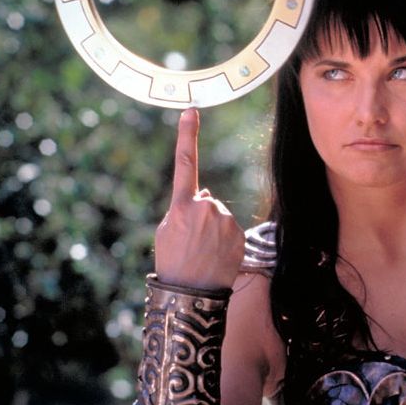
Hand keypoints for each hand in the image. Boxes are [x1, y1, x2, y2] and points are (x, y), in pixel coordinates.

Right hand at [154, 109, 244, 290]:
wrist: (191, 295)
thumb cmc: (172, 262)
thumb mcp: (167, 231)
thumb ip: (184, 208)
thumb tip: (206, 194)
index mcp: (181, 205)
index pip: (185, 163)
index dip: (187, 135)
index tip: (191, 110)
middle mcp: (205, 207)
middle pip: (205, 201)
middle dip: (200, 215)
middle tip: (191, 243)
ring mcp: (224, 220)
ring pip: (219, 217)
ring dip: (213, 230)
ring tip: (204, 253)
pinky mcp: (238, 233)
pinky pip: (230, 230)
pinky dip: (225, 240)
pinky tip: (216, 257)